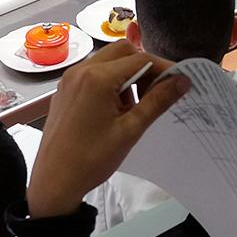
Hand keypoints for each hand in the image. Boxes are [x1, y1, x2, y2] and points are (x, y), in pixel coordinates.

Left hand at [27, 42, 189, 217]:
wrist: (53, 183)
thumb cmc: (91, 159)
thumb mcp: (130, 130)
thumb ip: (158, 101)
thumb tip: (182, 80)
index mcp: (97, 78)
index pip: (140, 59)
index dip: (163, 67)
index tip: (180, 80)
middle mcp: (81, 71)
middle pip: (122, 52)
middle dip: (144, 67)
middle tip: (157, 91)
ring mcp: (69, 79)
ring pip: (107, 61)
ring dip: (127, 74)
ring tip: (134, 106)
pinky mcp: (65, 90)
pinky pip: (93, 73)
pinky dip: (110, 82)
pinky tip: (115, 109)